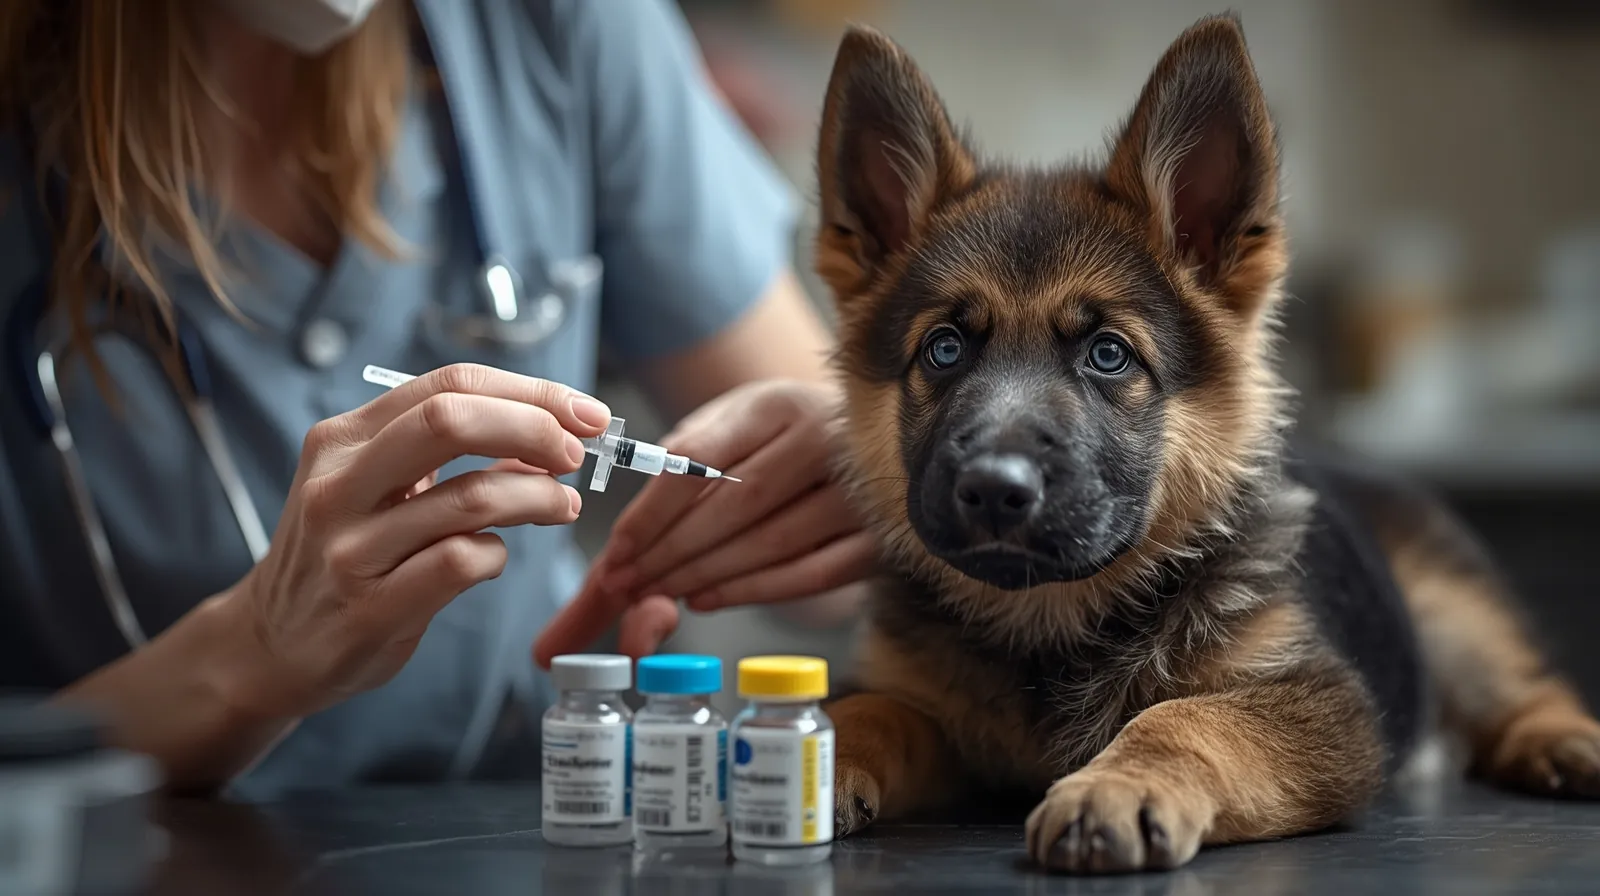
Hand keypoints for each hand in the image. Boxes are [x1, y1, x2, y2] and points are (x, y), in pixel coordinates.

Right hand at [228, 363, 611, 717]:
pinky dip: (497, 554)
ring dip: (536, 497)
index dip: (530, 392)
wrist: (273, 644)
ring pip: (470, 497)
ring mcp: (351, 547)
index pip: (449, 385)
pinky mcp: (371, 607)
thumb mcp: (377, 487)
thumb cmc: (343, 554)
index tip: (582, 412)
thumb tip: (546, 431)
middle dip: (534, 427)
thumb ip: (448, 456)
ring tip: (560, 506)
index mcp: (344, 439)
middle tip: (574, 453)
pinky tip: (495, 557)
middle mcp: (340, 484)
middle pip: (452, 420)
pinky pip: (461, 562)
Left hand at [533, 379, 874, 665]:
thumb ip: (682, 461)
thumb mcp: (736, 421)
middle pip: (733, 506)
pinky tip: (709, 598)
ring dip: (704, 576)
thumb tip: (624, 528)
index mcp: (777, 403)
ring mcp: (860, 488)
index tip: (616, 549)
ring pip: (770, 544)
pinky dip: (754, 592)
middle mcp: (824, 437)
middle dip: (669, 553)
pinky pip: (811, 575)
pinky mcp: (879, 534)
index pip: (699, 458)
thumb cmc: (785, 434)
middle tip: (626, 585)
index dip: (650, 511)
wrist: (872, 435)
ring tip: (658, 594)